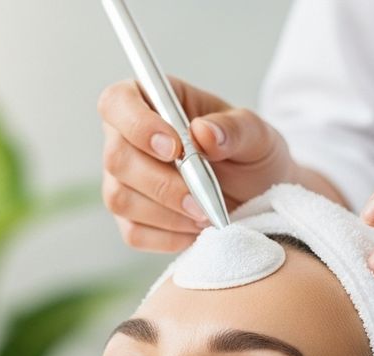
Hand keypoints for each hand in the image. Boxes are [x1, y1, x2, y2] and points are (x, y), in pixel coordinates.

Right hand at [97, 75, 300, 251]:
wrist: (256, 197)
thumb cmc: (250, 155)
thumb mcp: (257, 134)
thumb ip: (235, 128)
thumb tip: (203, 132)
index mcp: (152, 102)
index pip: (117, 102)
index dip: (137, 124)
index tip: (174, 148)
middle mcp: (126, 139)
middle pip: (116, 158)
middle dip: (160, 183)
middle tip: (200, 199)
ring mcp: (123, 182)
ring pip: (120, 198)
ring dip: (166, 212)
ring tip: (205, 214)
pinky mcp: (129, 219)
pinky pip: (134, 232)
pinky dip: (168, 236)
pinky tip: (195, 230)